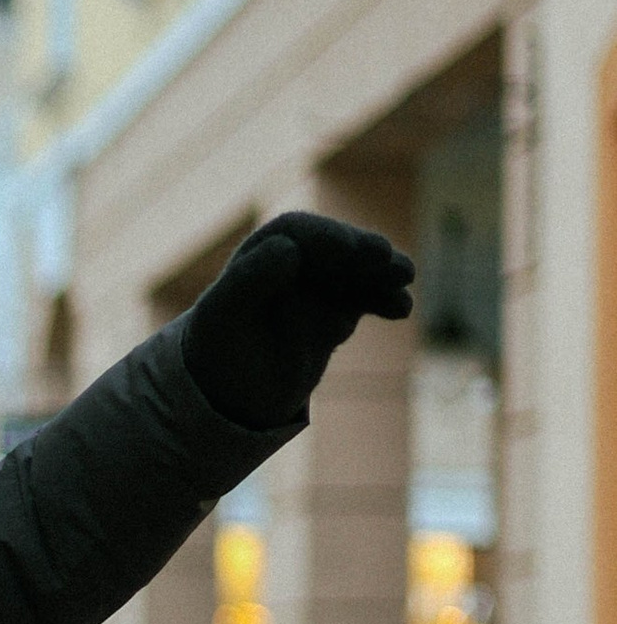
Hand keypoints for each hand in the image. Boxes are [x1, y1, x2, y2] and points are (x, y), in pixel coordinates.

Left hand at [180, 211, 414, 430]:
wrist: (231, 390)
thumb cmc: (219, 349)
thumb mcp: (223, 318)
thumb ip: (249, 281)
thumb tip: (289, 248)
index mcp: (260, 254)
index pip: (295, 233)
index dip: (322, 236)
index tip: (345, 249)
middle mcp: (294, 263)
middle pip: (335, 248)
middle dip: (361, 250)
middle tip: (384, 257)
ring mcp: (321, 285)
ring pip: (357, 273)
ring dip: (381, 273)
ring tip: (405, 278)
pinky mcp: (340, 309)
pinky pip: (367, 299)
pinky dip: (384, 300)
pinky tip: (401, 309)